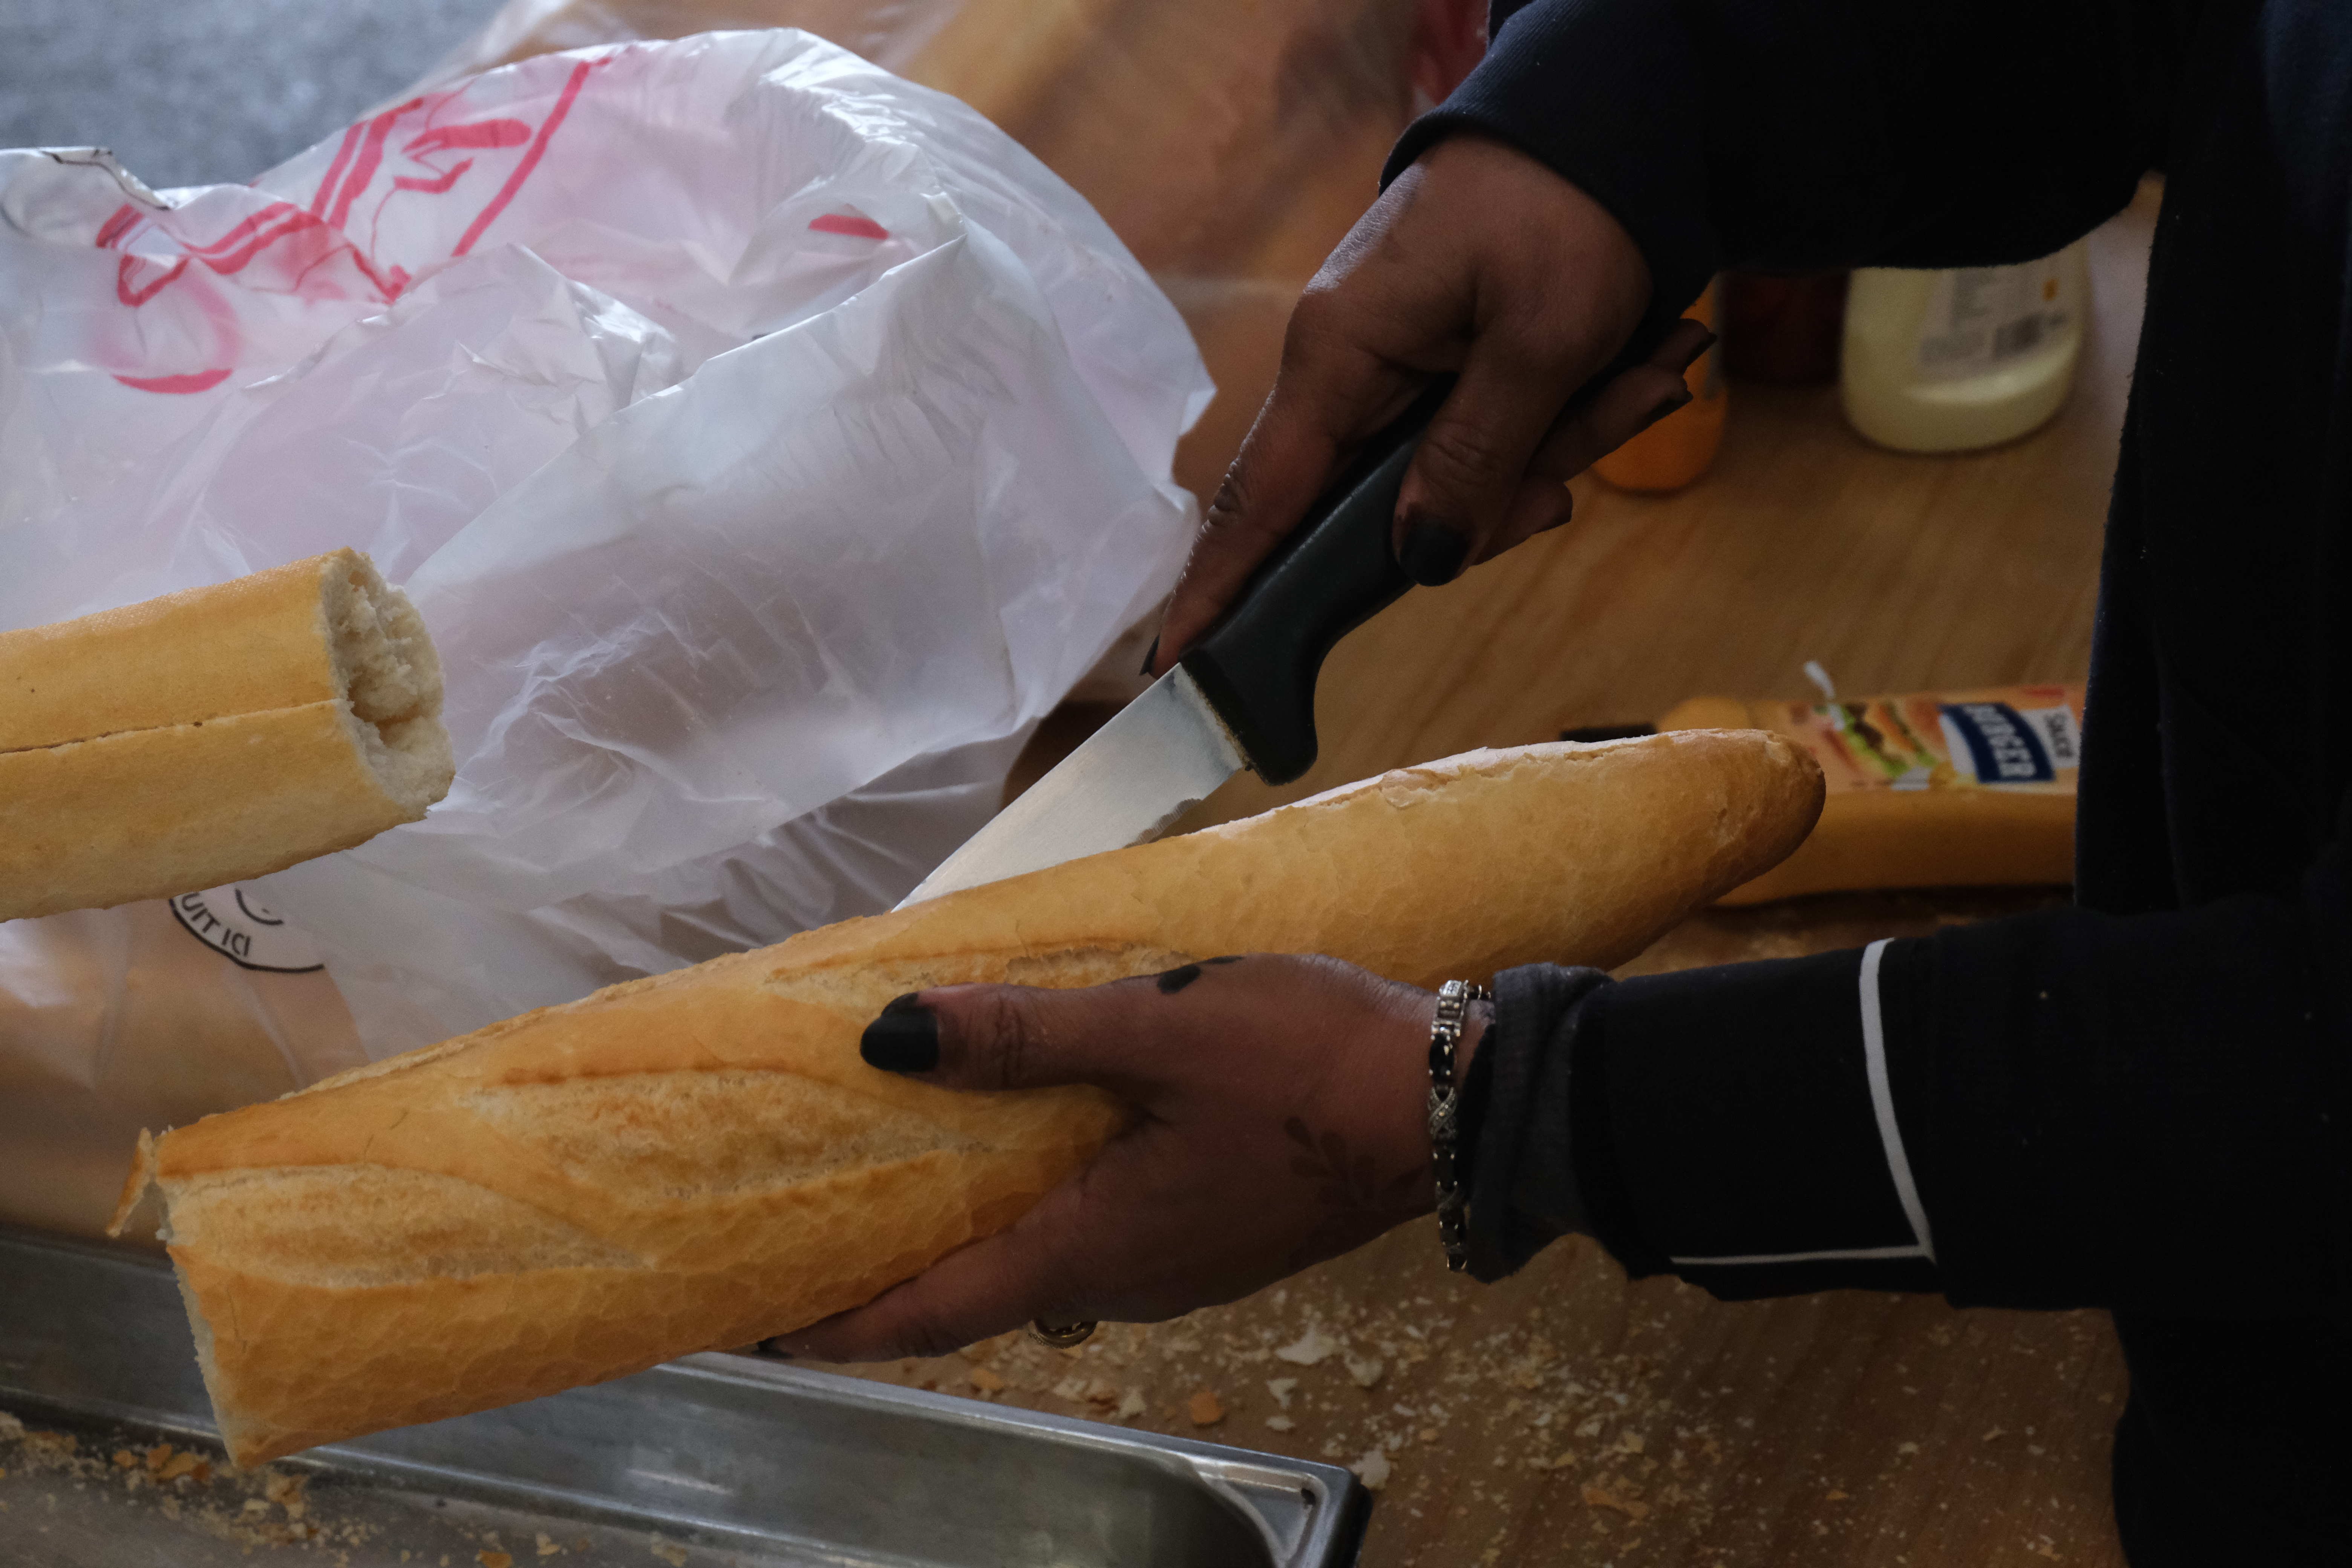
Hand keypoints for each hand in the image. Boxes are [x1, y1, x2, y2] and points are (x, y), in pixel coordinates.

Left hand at [770, 954, 1488, 1361]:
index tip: (762, 1328)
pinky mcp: (1214, 1232)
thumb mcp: (1158, 1026)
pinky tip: (1028, 1152)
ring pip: (1042, 1264)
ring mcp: (1175, 1264)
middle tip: (816, 1239)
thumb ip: (1027, 1036)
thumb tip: (891, 1040)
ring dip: (971, 1238)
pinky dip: (1037, 1210)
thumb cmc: (1307, 1063)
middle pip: (979, 1294)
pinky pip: (1097, 1237)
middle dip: (894, 1277)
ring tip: (907, 1183)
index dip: (842, 1323)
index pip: (932, 1312)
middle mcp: (1124, 1279)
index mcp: (1092, 1246)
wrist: (1455, 1102)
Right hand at [1147, 135, 1711, 673]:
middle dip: (1501, 500)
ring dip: (1564, 444)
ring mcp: (1394, 372)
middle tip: (1589, 467)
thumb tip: (1421, 559)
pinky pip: (1492, 438)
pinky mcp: (1441, 370)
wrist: (1605, 122)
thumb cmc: (1565, 208)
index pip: (1259, 500)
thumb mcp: (1540, 342)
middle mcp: (1348, 371)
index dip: (1221, 586)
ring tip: (1650, 371)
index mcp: (1339, 355)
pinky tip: (1639, 369)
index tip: (1176, 665)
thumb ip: (1477, 460)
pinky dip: (1572, 419)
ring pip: (1458, 478)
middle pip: (1385, 507)